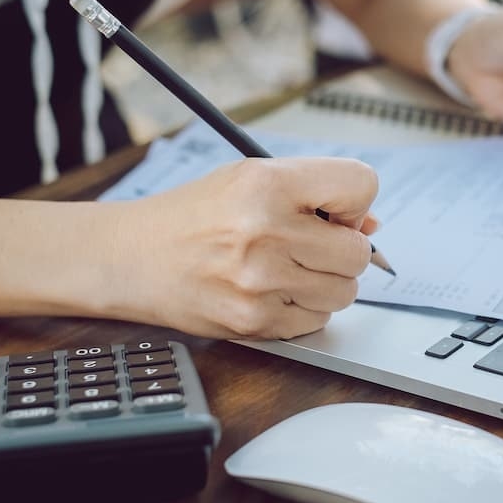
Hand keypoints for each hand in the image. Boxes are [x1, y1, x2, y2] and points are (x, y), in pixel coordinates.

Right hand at [102, 157, 379, 339]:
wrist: (131, 259)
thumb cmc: (193, 216)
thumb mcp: (248, 180)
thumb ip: (313, 194)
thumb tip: (371, 227)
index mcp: (267, 183)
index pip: (360, 184)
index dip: (354, 202)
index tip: (335, 212)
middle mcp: (266, 230)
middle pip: (358, 251)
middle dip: (342, 250)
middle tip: (310, 246)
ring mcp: (260, 282)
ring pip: (344, 292)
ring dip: (325, 284)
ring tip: (286, 269)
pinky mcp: (254, 322)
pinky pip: (315, 321)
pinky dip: (302, 310)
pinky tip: (270, 292)